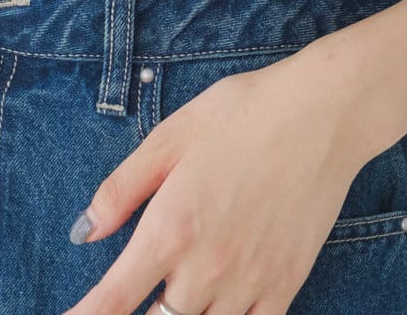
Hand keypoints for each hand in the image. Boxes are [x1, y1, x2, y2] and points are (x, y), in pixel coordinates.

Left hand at [57, 42, 371, 314]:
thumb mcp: (171, 136)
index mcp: (170, 228)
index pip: (112, 303)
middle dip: (144, 312)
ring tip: (181, 292)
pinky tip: (221, 309)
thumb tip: (83, 232)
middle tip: (149, 284)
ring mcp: (248, 282)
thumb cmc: (243, 114)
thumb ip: (122, 189)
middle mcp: (205, 267)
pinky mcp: (285, 286)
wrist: (323, 113)